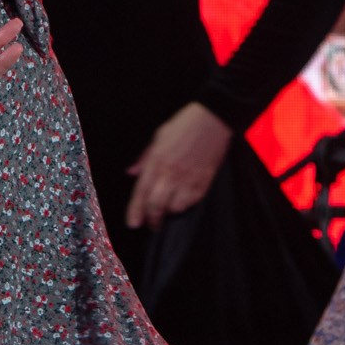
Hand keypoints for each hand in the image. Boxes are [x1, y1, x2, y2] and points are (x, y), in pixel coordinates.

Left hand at [125, 101, 232, 229]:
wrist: (212, 120)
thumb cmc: (184, 125)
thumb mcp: (158, 137)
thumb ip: (144, 158)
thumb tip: (132, 172)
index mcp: (157, 161)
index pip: (141, 191)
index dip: (135, 210)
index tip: (133, 223)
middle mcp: (171, 173)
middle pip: (157, 205)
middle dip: (152, 219)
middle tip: (151, 224)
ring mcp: (188, 179)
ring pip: (175, 207)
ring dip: (169, 211)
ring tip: (168, 208)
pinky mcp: (204, 181)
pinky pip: (192, 202)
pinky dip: (185, 205)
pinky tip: (183, 200)